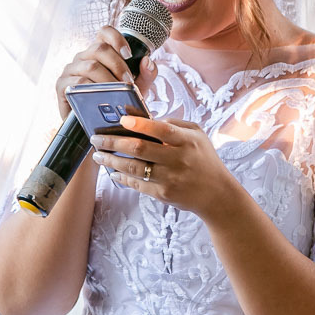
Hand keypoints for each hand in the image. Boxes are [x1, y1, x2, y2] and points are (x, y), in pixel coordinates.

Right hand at [54, 26, 157, 118]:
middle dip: (117, 64)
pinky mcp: (62, 85)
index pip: (104, 33)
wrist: (95, 127)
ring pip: (90, 65)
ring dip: (108, 79)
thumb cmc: (114, 103)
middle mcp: (83, 57)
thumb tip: (148, 61)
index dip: (116, 38)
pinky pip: (78, 82)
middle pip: (99, 48)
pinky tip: (100, 97)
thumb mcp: (135, 89)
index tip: (128, 53)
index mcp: (98, 53)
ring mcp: (71, 70)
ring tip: (118, 91)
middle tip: (128, 81)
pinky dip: (93, 88)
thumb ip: (145, 75)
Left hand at [89, 117, 238, 218]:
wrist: (217, 194)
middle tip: (97, 137)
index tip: (122, 120)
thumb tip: (145, 119)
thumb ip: (174, 124)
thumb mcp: (197, 135)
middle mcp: (178, 159)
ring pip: (134, 168)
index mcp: (187, 141)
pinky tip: (112, 170)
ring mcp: (170, 179)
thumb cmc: (204, 159)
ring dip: (111, 161)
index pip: (162, 130)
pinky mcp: (163, 194)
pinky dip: (121, 177)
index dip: (140, 124)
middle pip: (140, 149)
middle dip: (113, 143)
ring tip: (98, 155)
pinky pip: (137, 184)